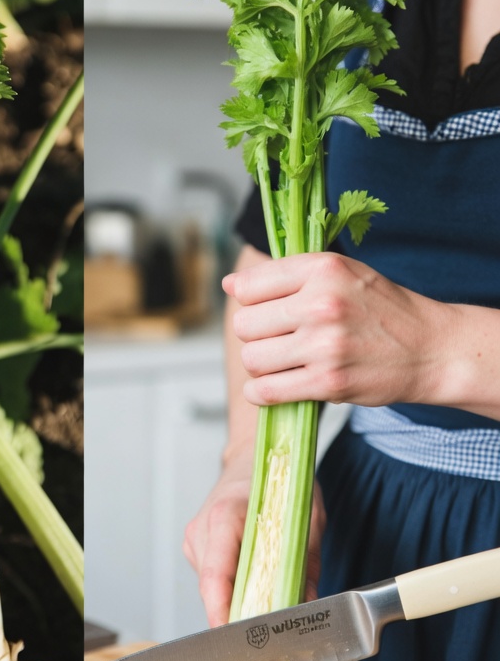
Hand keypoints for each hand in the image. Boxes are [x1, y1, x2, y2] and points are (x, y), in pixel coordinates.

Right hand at [184, 445, 325, 626]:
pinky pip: (214, 581)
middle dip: (239, 614)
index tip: (237, 637)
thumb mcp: (307, 517)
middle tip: (269, 634)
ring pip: (213, 589)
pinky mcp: (198, 549)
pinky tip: (254, 585)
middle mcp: (203, 529)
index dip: (223, 611)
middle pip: (214, 589)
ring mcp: (196, 540)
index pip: (216, 576)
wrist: (254, 455)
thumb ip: (306, 563)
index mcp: (225, 516)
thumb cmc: (279, 478)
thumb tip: (307, 604)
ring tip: (267, 606)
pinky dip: (233, 590)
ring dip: (238, 602)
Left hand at [223, 252, 450, 408]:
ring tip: (278, 363)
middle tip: (276, 340)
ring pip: (253, 358)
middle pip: (245, 324)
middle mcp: (322, 303)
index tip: (264, 310)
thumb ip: (287, 276)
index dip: (249, 301)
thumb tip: (230, 285)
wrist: (430, 348)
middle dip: (254, 335)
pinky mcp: (329, 382)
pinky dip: (261, 392)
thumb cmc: (381, 310)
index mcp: (322, 269)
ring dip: (259, 365)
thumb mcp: (341, 274)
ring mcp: (325, 344)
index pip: (249, 286)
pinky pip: (268, 390)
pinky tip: (271, 387)